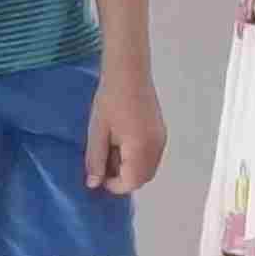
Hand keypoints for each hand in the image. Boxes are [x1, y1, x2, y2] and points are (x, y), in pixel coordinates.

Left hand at [85, 61, 164, 194]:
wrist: (129, 70)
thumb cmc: (110, 98)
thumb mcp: (97, 132)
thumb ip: (96, 160)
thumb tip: (94, 184)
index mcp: (141, 149)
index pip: (130, 182)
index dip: (113, 185)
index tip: (98, 175)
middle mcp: (156, 148)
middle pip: (142, 178)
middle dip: (124, 178)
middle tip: (105, 164)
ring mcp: (161, 140)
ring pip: (147, 168)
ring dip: (131, 168)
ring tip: (112, 150)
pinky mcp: (160, 132)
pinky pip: (151, 156)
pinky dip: (138, 158)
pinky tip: (123, 142)